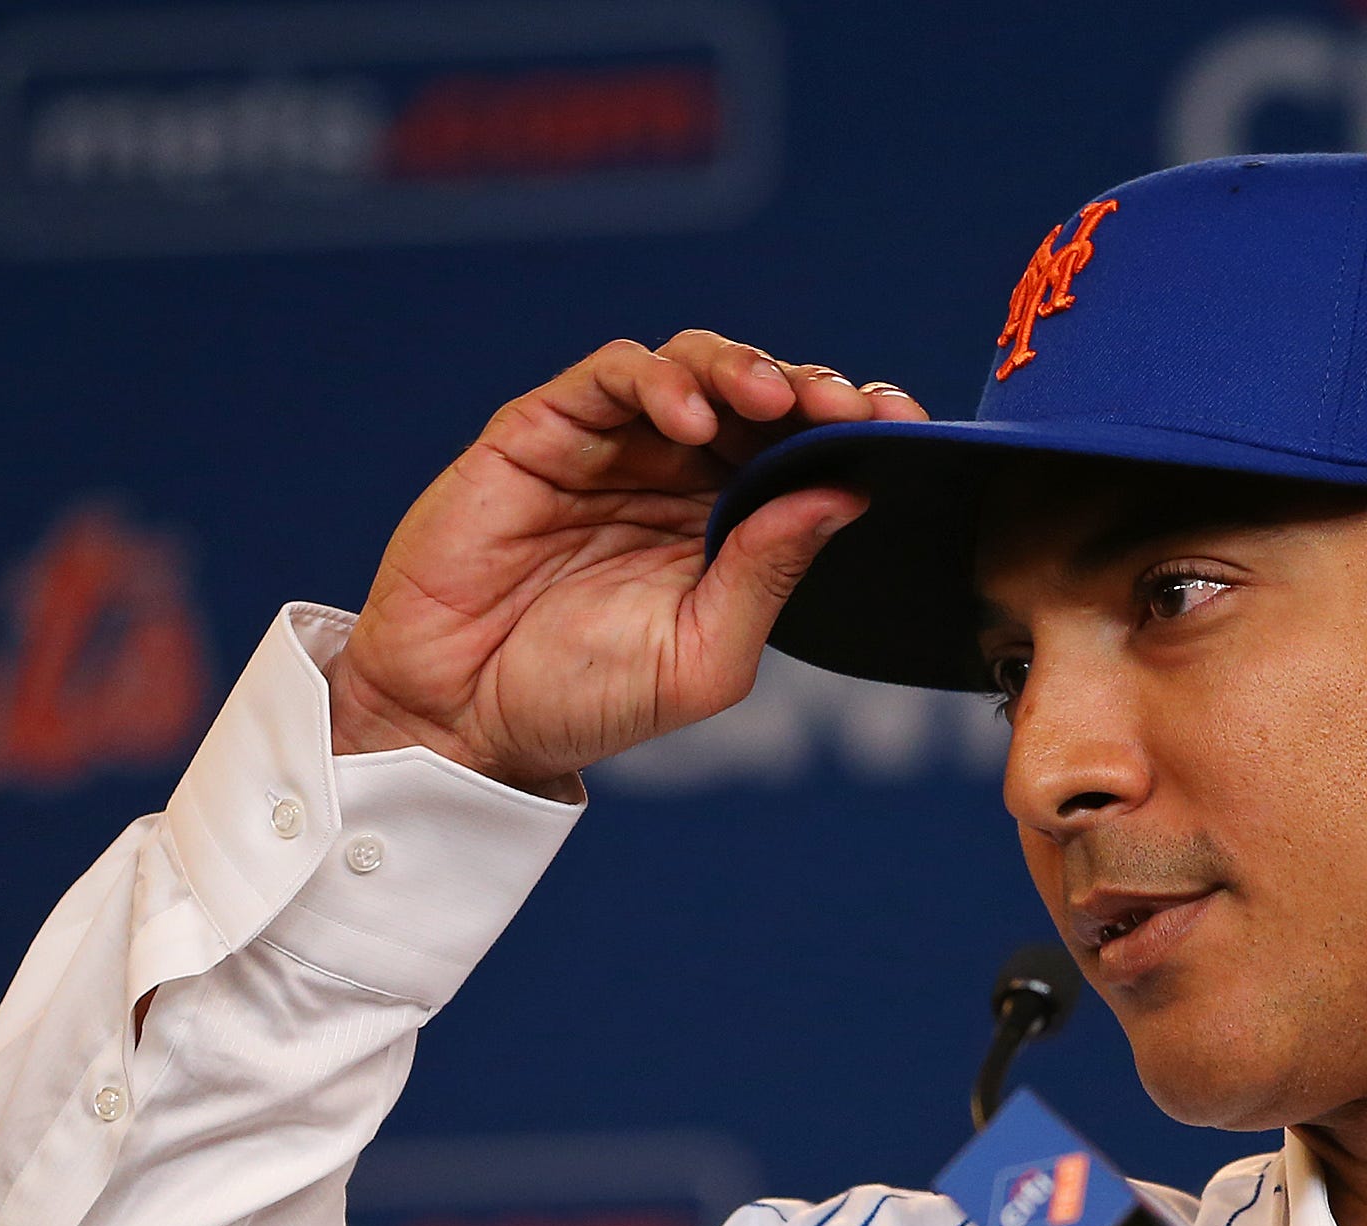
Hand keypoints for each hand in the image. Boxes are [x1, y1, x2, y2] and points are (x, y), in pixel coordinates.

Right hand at [326, 332, 928, 795]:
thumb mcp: (703, 656)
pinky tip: (690, 420)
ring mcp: (614, 446)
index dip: (856, 428)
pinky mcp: (545, 428)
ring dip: (743, 368)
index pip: (809, 455)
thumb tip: (846, 496)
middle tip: (843, 404)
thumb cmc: (585, 698)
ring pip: (694, 365)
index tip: (904, 427)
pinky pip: (612, 375)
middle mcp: (680, 475)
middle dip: (813, 388)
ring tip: (772, 399)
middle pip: (763, 396)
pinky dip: (659, 381)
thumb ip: (769, 574)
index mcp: (733, 527)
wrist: (462, 717)